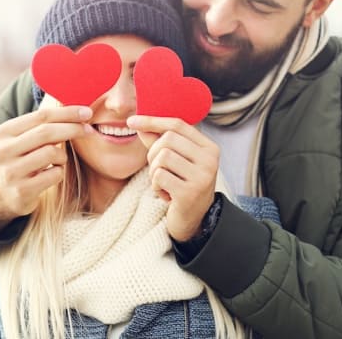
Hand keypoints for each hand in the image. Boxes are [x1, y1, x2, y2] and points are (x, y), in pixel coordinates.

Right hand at [0, 106, 92, 239]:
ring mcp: (11, 171)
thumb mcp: (24, 139)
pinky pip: (54, 175)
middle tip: (88, 130)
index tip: (87, 112)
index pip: (41, 116)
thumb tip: (77, 109)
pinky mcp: (22, 190)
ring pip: (51, 153)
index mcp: (5, 132)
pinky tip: (52, 174)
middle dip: (73, 128)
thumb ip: (42, 125)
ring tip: (58, 160)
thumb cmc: (22, 159)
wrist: (3, 194)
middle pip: (47, 132)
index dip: (67, 112)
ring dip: (62, 156)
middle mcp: (4, 150)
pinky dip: (59, 172)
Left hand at [127, 115, 219, 241]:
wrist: (194, 221)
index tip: (131, 121)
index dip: (152, 121)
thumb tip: (138, 124)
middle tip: (158, 170)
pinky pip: (159, 177)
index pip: (178, 125)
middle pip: (167, 139)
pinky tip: (166, 195)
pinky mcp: (190, 193)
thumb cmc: (182, 186)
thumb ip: (158, 142)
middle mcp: (210, 160)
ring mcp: (202, 176)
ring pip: (162, 156)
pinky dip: (156, 186)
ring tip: (164, 183)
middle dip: (153, 153)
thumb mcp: (174, 161)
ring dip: (154, 171)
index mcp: (209, 148)